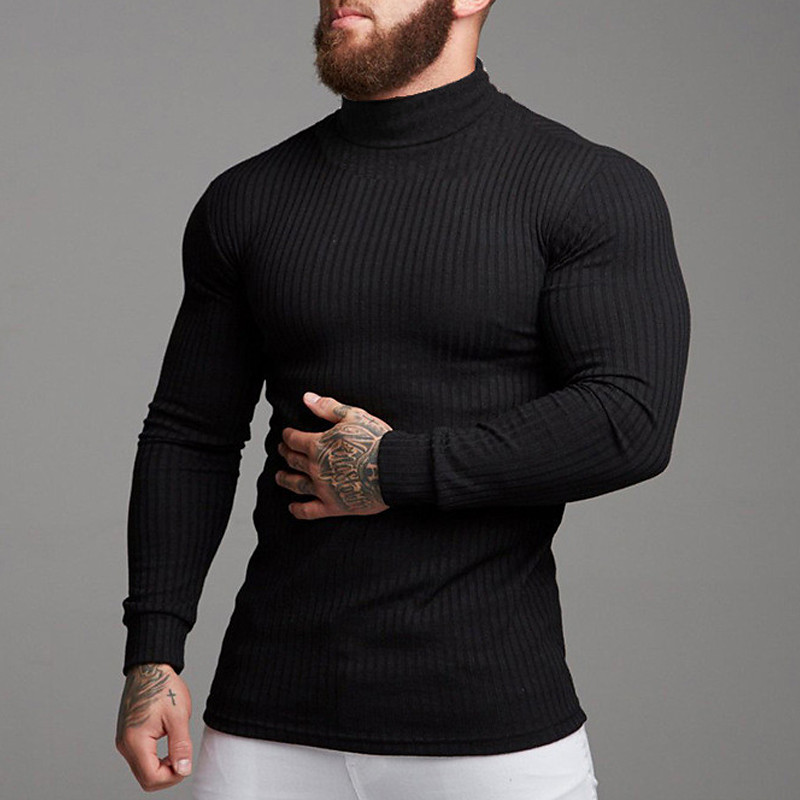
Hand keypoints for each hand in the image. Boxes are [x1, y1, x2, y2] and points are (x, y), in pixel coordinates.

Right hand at [115, 663, 192, 791]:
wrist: (150, 668)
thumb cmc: (163, 687)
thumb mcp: (178, 716)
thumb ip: (181, 746)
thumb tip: (184, 770)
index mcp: (135, 741)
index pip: (151, 778)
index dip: (172, 777)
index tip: (186, 763)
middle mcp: (125, 745)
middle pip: (146, 779)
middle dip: (167, 775)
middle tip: (183, 758)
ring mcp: (124, 742)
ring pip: (143, 771)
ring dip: (162, 768)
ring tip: (177, 749)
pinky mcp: (127, 738)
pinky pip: (141, 759)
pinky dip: (155, 760)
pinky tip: (168, 746)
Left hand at [276, 392, 392, 519]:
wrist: (394, 468)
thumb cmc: (376, 441)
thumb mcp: (353, 416)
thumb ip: (327, 407)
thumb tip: (307, 397)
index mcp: (318, 446)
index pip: (294, 439)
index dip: (288, 435)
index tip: (286, 434)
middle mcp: (316, 468)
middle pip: (293, 460)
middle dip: (285, 453)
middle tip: (282, 451)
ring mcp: (323, 489)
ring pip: (296, 485)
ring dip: (285, 479)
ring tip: (280, 477)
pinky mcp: (334, 506)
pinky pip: (309, 511)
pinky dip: (298, 510)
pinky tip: (293, 507)